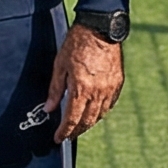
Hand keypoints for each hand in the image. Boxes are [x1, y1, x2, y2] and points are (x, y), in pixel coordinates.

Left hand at [47, 22, 124, 142]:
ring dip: (89, 123)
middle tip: (68, 135)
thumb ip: (55, 90)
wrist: (100, 29)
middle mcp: (97, 92)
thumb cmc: (77, 43)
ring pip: (100, 115)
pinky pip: (109, 104)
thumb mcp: (60, 65)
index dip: (64, 132)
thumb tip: (49, 108)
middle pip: (87, 121)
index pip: (72, 119)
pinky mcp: (118, 83)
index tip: (59, 138)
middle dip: (77, 131)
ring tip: (79, 125)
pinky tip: (94, 111)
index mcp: (81, 89)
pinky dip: (101, 111)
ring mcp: (110, 89)